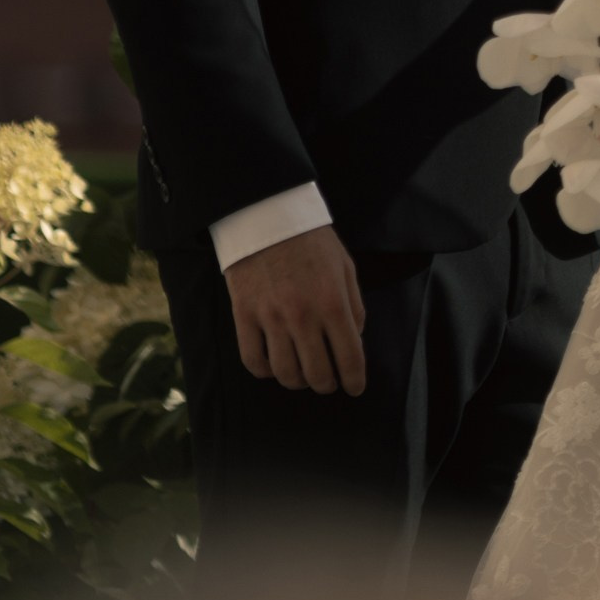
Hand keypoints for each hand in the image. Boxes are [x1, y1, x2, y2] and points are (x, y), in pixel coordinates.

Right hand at [225, 225, 367, 394]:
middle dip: (328, 384)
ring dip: (298, 380)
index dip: (355, 381)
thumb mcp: (345, 267)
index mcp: (333, 302)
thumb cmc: (311, 241)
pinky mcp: (244, 315)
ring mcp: (270, 317)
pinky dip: (266, 371)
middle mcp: (303, 315)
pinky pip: (254, 362)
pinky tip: (274, 362)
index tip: (354, 386)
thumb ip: (354, 307)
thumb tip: (354, 342)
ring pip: (286, 375)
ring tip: (302, 371)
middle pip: (318, 375)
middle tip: (328, 379)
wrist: (266, 213)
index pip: (350, 360)